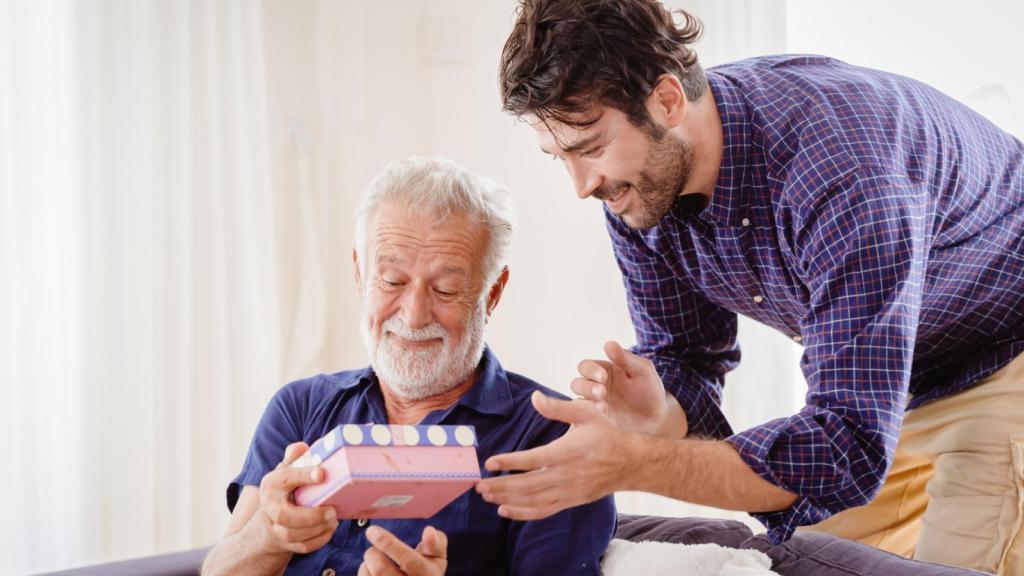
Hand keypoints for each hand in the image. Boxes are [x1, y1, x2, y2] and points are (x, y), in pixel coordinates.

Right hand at [256, 442, 338, 554]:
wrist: (269, 520)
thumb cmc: (284, 490)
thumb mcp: (286, 470)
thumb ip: (294, 458)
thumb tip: (301, 447)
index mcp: (271, 485)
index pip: (284, 478)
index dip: (303, 475)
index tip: (322, 473)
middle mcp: (269, 508)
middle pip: (284, 516)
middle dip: (310, 516)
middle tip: (332, 510)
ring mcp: (275, 527)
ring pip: (293, 535)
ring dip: (317, 529)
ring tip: (334, 519)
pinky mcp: (285, 543)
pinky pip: (302, 546)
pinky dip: (319, 540)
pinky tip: (330, 529)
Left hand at [358, 525, 447, 575]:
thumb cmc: (426, 571)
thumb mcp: (437, 558)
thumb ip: (436, 542)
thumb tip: (429, 531)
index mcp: (428, 575)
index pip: (408, 560)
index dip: (389, 543)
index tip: (372, 530)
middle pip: (381, 569)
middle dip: (373, 552)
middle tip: (375, 548)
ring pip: (368, 575)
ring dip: (367, 563)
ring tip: (377, 561)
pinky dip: (364, 572)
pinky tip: (372, 572)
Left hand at [475, 391, 633, 520]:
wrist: (630, 463)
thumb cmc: (606, 434)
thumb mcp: (586, 413)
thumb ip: (558, 407)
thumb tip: (534, 397)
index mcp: (568, 451)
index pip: (534, 460)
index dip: (510, 462)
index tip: (490, 463)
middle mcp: (567, 475)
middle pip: (528, 484)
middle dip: (501, 485)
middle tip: (478, 484)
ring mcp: (568, 491)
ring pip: (533, 500)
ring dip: (507, 498)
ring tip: (485, 495)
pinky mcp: (570, 501)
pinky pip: (543, 511)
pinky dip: (522, 513)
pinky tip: (504, 510)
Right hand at [572, 341, 686, 437]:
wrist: (657, 418)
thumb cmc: (650, 389)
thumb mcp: (642, 371)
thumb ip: (625, 359)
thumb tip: (608, 344)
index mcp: (604, 370)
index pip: (586, 366)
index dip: (591, 370)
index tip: (603, 376)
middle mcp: (595, 386)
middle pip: (577, 383)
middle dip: (586, 387)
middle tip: (602, 393)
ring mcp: (595, 403)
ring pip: (577, 401)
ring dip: (586, 401)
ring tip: (602, 406)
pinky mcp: (597, 419)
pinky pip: (584, 417)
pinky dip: (589, 415)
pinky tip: (604, 414)